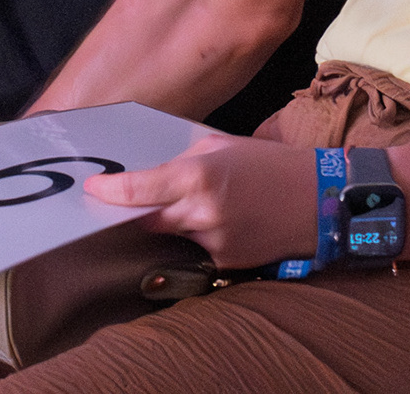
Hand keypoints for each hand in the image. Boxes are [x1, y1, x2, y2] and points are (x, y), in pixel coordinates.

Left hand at [83, 133, 308, 268]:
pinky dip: (194, 236)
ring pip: (171, 236)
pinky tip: (213, 221)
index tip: (91, 191)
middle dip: (131, 212)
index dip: (110, 193)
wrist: (317, 201)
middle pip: (147, 220)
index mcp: (198, 175)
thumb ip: (183, 160)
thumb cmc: (269, 164)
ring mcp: (214, 244)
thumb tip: (153, 175)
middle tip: (116, 203)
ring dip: (168, 223)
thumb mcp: (221, 144)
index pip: (139, 190)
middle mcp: (202, 214)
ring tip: (181, 204)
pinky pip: (195, 250)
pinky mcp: (226, 264)